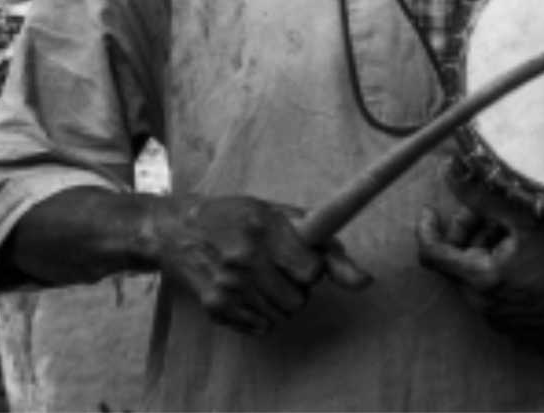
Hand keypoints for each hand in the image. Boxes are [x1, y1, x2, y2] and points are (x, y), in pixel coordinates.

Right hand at [150, 194, 371, 336]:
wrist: (177, 229)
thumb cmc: (238, 216)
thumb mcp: (280, 215)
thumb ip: (327, 246)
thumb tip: (366, 283)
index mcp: (264, 228)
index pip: (313, 271)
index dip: (312, 266)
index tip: (299, 256)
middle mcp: (244, 258)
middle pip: (300, 299)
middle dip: (296, 286)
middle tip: (276, 267)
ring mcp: (228, 286)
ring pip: (283, 316)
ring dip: (280, 302)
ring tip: (261, 278)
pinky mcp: (215, 307)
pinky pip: (261, 328)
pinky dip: (261, 315)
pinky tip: (247, 292)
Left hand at [415, 163, 543, 338]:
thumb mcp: (524, 217)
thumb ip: (480, 194)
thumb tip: (448, 168)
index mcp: (481, 279)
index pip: (431, 253)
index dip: (426, 228)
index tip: (431, 209)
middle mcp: (485, 306)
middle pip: (455, 261)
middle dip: (467, 232)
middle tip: (491, 211)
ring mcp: (500, 319)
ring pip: (475, 275)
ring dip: (485, 249)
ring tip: (517, 231)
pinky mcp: (515, 326)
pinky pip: (493, 292)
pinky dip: (498, 269)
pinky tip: (526, 254)